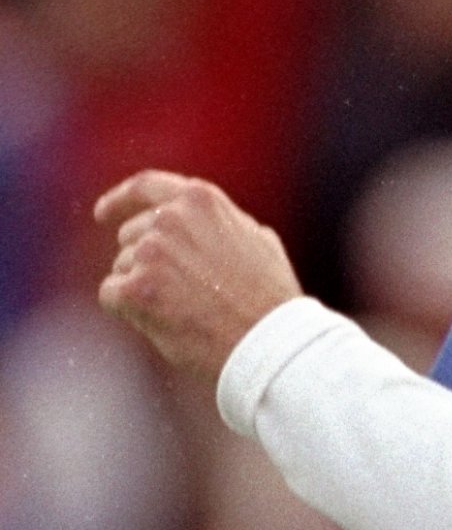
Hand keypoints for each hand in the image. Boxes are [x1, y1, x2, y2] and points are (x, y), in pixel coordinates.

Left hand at [95, 171, 302, 378]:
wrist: (269, 342)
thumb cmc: (270, 299)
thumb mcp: (256, 239)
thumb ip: (218, 223)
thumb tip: (196, 224)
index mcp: (200, 200)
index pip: (145, 186)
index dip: (120, 200)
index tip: (102, 214)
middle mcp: (170, 219)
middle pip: (131, 237)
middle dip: (145, 263)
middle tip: (176, 294)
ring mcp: (151, 253)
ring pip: (121, 268)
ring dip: (142, 288)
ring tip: (182, 311)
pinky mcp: (136, 289)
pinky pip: (110, 294)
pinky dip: (128, 311)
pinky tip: (162, 321)